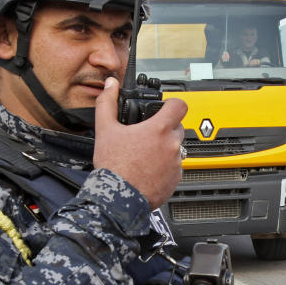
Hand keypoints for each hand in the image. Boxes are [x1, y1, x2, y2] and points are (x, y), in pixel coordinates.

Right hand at [93, 78, 186, 208]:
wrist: (118, 199)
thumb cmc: (114, 167)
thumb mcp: (105, 130)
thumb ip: (107, 103)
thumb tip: (111, 86)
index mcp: (158, 129)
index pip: (180, 105)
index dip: (172, 104)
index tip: (165, 108)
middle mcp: (171, 145)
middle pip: (177, 127)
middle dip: (164, 129)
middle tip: (147, 137)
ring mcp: (176, 163)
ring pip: (176, 149)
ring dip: (164, 149)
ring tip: (145, 156)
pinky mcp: (176, 180)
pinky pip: (175, 168)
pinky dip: (165, 168)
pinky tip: (148, 170)